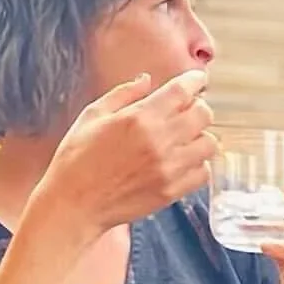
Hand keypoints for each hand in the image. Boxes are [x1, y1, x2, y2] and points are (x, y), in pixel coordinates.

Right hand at [40, 71, 215, 237]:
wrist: (74, 204)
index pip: (182, 91)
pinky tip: (183, 162)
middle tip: (186, 111)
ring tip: (185, 138)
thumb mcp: (92, 116)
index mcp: (139, 117)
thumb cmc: (77, 159)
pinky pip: (204, 172)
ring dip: (200, 136)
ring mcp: (169, 167)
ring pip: (209, 143)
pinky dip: (198, 164)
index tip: (197, 79)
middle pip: (203, 114)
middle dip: (197, 107)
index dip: (195, 80)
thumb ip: (123, 94)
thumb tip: (146, 79)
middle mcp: (160, 140)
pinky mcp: (173, 190)